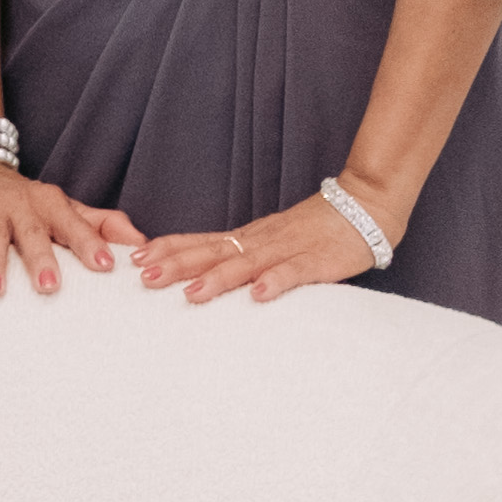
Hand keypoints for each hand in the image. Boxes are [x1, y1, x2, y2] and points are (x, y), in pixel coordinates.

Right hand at [0, 167, 144, 295]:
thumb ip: (104, 224)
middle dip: (41, 259)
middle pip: (33, 233)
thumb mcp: (68, 211)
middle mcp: (22, 204)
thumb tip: (143, 244)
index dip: (90, 244)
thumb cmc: (34, 207)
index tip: (106, 266)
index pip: (75, 225)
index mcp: (53, 204)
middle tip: (50, 288)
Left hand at [141, 189, 381, 305]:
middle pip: (213, 252)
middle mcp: (261, 241)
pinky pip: (295, 272)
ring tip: (191, 294)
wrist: (365, 205)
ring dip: (218, 279)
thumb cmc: (315, 230)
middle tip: (144, 279)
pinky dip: (276, 282)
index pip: (201, 241)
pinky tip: (259, 295)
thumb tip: (204, 273)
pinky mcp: (318, 261)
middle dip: (178, 265)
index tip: (135, 260)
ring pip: (246, 264)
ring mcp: (288, 250)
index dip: (169, 250)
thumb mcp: (270, 240)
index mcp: (248, 237)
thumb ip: (242, 255)